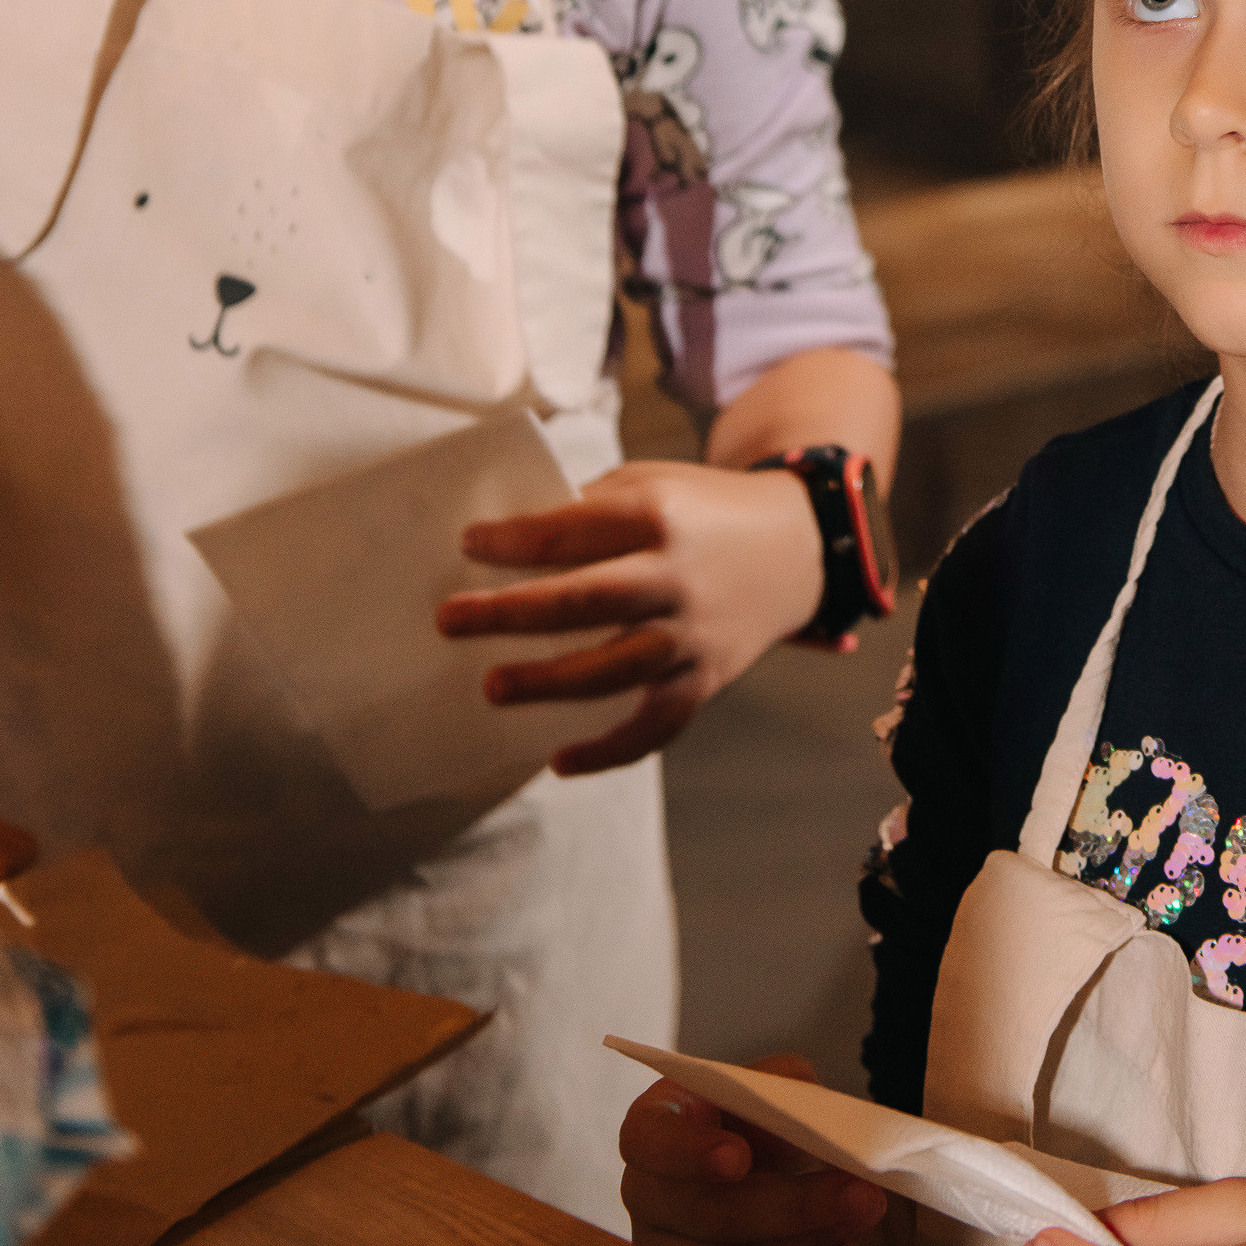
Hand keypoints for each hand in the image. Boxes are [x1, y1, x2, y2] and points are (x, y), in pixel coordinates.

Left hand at [437, 460, 822, 775]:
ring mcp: (692, 635)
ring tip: (491, 687)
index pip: (573, 531)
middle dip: (511, 613)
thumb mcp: (651, 485)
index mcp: (658, 516)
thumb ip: (587, 511)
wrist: (796, 548)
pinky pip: (655, 727)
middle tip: (449, 620)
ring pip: (614, 670)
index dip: (515, 540)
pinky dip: (609, 751)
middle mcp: (676, 577)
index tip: (468, 543)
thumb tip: (503, 543)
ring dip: (549, 683)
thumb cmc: (700, 512)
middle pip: (586, 601)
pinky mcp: (704, 680)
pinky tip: (559, 760)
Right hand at [620, 1061, 886, 1245]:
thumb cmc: (767, 1122)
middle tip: (862, 1192)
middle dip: (792, 1206)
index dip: (689, 1153)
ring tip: (861, 1217)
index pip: (650, 1142)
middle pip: (706, 1214)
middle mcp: (643, 1196)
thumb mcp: (777, 1085)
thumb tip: (791, 1127)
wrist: (780, 1176)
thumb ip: (782, 1089)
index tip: (738, 1159)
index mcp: (651, 1127)